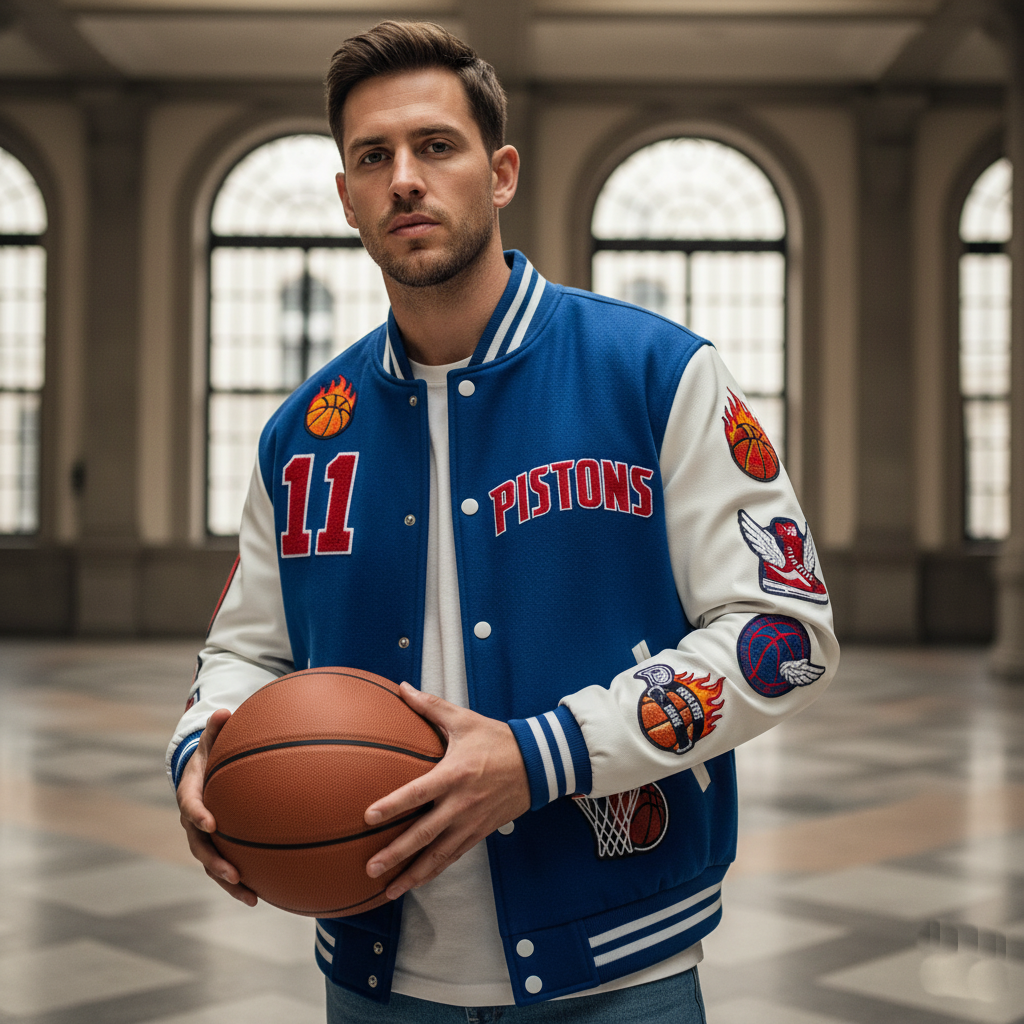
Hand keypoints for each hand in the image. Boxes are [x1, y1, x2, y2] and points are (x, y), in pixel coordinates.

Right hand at [176, 708, 257, 906]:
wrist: (202, 773)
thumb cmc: (211, 754)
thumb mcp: (211, 740)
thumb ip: (216, 729)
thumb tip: (223, 711)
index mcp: (191, 792)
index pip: (190, 804)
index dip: (198, 814)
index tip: (211, 823)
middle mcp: (193, 819)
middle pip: (199, 845)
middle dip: (214, 861)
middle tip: (232, 872)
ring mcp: (204, 836)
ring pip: (212, 863)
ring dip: (228, 881)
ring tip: (251, 896)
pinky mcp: (218, 845)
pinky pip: (227, 864)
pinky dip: (240, 881)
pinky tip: (263, 894)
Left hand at [364, 683, 530, 899]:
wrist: (537, 764)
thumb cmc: (497, 739)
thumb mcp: (464, 719)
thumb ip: (430, 706)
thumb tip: (401, 687)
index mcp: (455, 774)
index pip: (419, 793)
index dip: (394, 806)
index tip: (369, 817)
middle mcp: (461, 803)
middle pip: (425, 834)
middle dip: (397, 853)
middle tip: (370, 867)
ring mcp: (471, 822)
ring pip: (439, 855)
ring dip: (413, 874)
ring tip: (388, 891)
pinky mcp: (480, 833)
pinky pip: (454, 857)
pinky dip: (434, 872)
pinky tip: (416, 883)